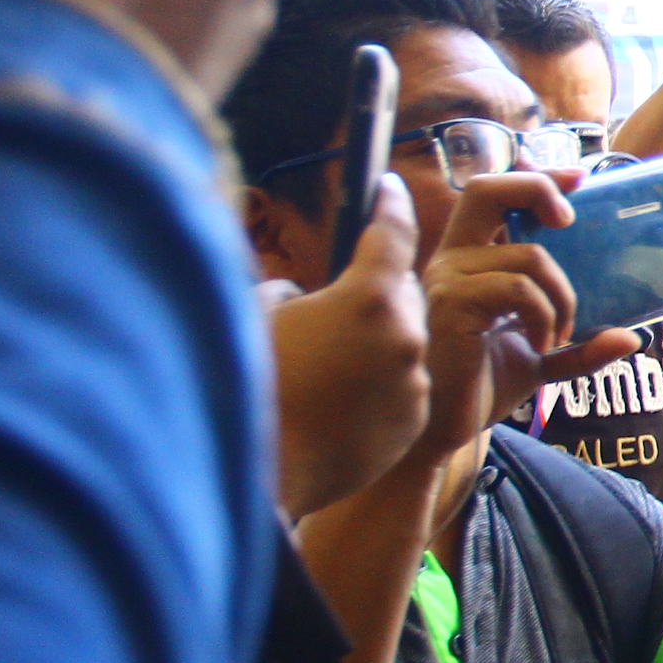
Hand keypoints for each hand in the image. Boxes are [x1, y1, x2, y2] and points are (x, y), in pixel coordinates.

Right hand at [266, 178, 430, 517]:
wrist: (262, 475)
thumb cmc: (248, 389)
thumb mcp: (260, 318)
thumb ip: (294, 292)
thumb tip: (307, 297)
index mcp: (368, 296)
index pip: (392, 231)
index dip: (389, 204)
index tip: (390, 187)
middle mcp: (405, 333)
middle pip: (400, 293)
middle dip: (373, 295)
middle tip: (334, 310)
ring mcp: (414, 380)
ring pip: (403, 343)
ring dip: (375, 346)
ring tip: (325, 370)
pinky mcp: (414, 421)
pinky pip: (403, 387)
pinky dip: (378, 386)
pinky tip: (336, 402)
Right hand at [416, 168, 637, 451]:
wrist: (442, 430)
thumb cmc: (479, 386)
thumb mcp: (540, 359)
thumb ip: (581, 346)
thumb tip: (630, 338)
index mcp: (468, 262)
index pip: (494, 198)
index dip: (536, 179)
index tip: (579, 179)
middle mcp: (452, 261)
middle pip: (486, 190)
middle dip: (535, 188)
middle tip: (569, 220)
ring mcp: (448, 280)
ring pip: (528, 256)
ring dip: (562, 296)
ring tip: (556, 334)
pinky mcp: (452, 304)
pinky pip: (519, 289)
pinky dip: (545, 314)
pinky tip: (540, 343)